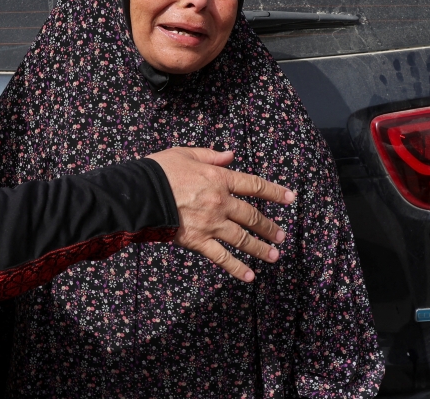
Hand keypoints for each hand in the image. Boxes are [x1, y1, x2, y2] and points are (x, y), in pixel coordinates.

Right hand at [147, 147, 295, 281]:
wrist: (139, 193)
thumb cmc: (159, 170)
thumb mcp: (185, 154)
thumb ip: (211, 156)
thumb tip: (231, 155)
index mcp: (219, 179)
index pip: (254, 185)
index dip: (274, 192)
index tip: (290, 198)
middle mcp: (220, 203)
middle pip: (252, 216)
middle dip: (269, 226)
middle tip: (281, 235)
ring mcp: (211, 224)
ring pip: (243, 238)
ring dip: (261, 248)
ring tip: (275, 255)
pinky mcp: (198, 241)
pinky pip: (222, 257)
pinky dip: (237, 268)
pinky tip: (250, 276)